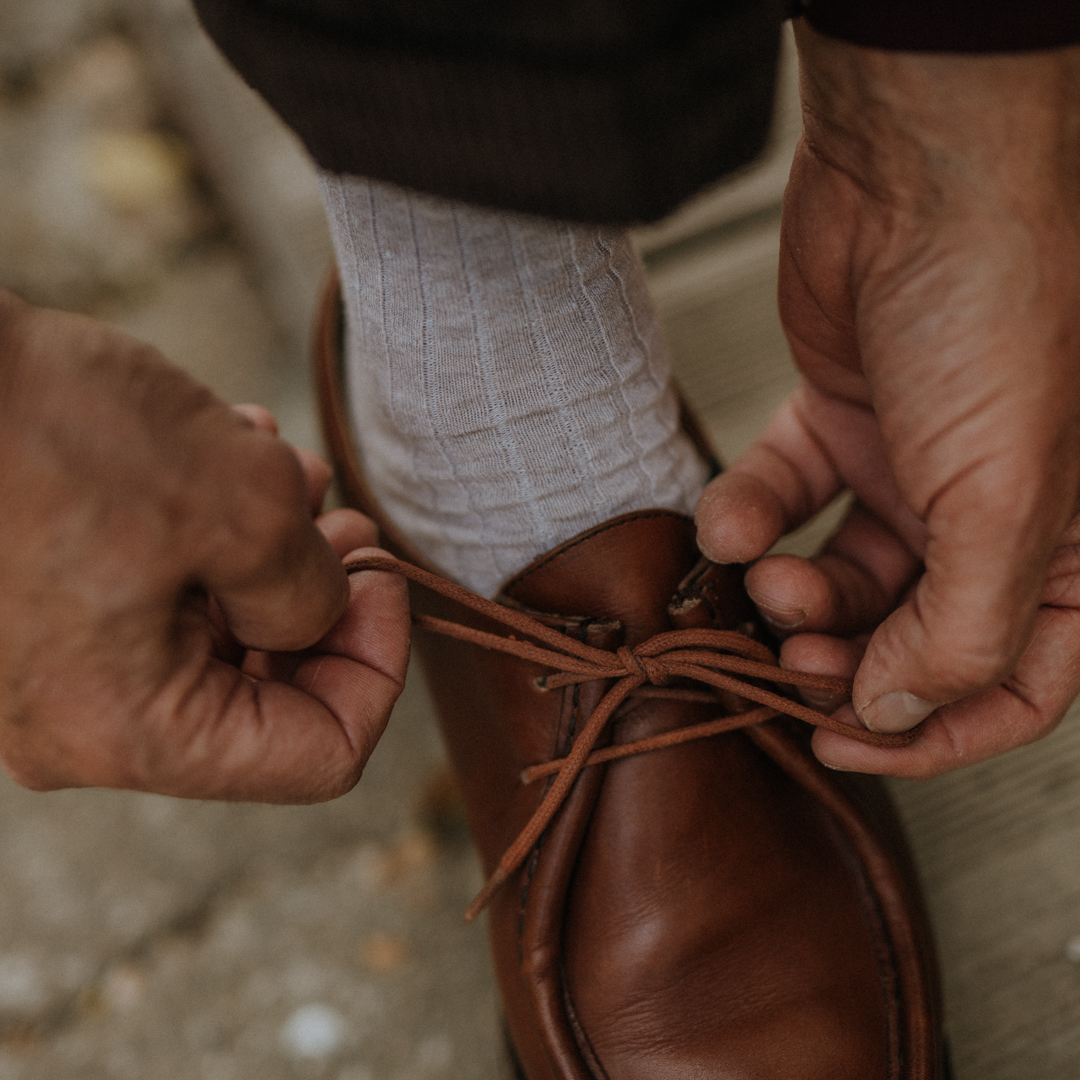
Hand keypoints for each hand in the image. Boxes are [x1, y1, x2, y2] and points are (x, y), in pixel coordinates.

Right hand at [0, 291, 408, 800]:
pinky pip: (154, 604)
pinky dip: (209, 542)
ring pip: (213, 639)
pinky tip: (234, 460)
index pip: (317, 757)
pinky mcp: (32, 618)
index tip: (383, 576)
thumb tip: (324, 615)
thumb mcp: (243, 506)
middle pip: (264, 699)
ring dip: (270, 557)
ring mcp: (48, 675)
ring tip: (295, 474)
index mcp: (132, 734)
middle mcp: (80, 726)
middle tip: (351, 524)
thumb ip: (313, 590)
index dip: (379, 667)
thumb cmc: (54, 429)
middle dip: (324, 602)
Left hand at [695, 23, 1079, 777]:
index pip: (1011, 687)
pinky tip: (728, 524)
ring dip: (790, 594)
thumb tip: (901, 713)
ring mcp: (908, 472)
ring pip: (837, 577)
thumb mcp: (1007, 497)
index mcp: (1063, 549)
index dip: (930, 734)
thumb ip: (966, 627)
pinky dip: (747, 520)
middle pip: (906, 639)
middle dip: (841, 657)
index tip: (843, 740)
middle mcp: (986, 517)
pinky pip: (782, 500)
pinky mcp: (835, 425)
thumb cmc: (997, 311)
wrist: (918, 176)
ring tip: (764, 579)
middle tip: (789, 650)